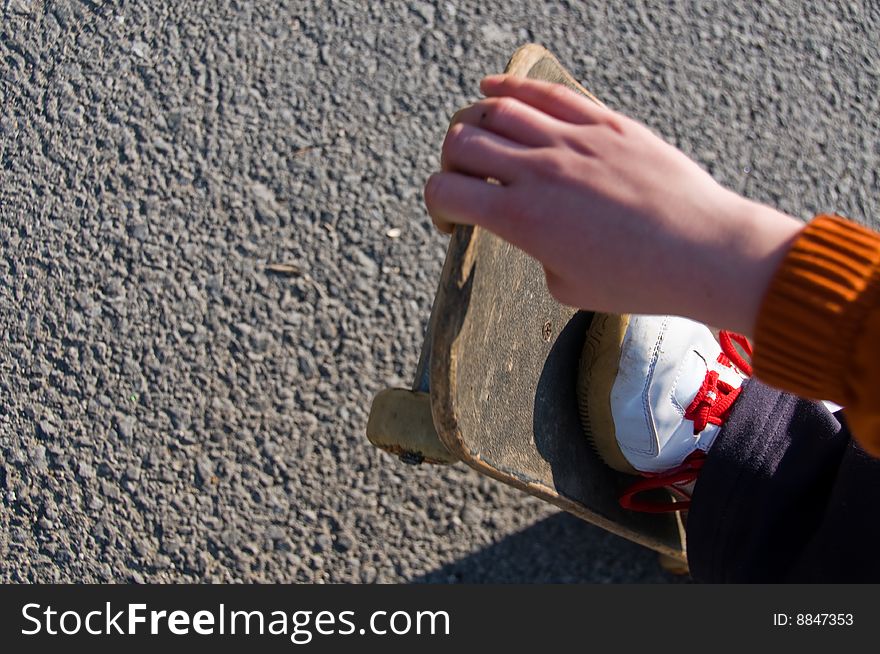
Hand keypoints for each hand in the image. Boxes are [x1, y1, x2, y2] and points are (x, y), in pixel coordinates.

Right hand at [424, 75, 802, 335]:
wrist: (702, 252)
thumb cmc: (637, 281)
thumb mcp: (565, 286)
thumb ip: (533, 251)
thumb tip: (531, 227)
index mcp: (520, 219)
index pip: (444, 191)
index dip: (436, 205)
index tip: (453, 219)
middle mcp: (537, 172)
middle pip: (461, 142)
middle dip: (450, 164)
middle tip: (466, 182)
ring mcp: (571, 140)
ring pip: (496, 109)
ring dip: (473, 123)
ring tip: (477, 138)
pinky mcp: (602, 123)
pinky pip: (544, 92)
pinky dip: (508, 87)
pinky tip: (492, 89)